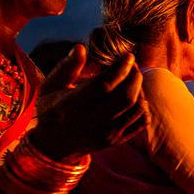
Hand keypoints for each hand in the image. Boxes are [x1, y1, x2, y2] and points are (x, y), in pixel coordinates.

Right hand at [31, 50, 147, 159]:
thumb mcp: (50, 87)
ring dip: (140, 89)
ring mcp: (106, 135)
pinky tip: (136, 95)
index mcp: (71, 107)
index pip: (103, 86)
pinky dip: (144, 106)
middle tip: (133, 64)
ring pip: (136, 109)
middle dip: (134, 76)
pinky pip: (141, 122)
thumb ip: (66, 67)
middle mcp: (91, 123)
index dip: (120, 68)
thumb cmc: (51, 109)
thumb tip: (80, 48)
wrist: (53, 145)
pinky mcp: (117, 141)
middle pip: (125, 98)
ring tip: (134, 77)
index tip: (128, 56)